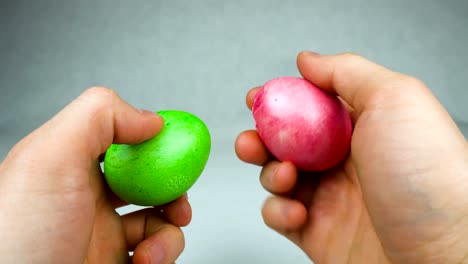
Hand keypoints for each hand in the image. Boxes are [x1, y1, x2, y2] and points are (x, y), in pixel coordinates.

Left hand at [0, 87, 190, 263]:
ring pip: (159, 216)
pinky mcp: (117, 262)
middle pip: (146, 176)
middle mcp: (85, 197)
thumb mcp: (49, 160)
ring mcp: (102, 233)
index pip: (119, 136)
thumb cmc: (14, 242)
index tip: (174, 144)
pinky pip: (157, 250)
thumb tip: (150, 119)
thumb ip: (97, 117)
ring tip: (153, 244)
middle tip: (177, 194)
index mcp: (67, 165)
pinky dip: (163, 252)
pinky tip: (146, 261)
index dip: (151, 138)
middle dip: (171, 183)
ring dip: (170, 226)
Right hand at [235, 52, 467, 263]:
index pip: (310, 107)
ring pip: (278, 177)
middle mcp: (345, 161)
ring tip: (285, 175)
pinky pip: (280, 215)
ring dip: (269, 172)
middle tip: (252, 139)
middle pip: (287, 143)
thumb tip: (308, 60)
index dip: (281, 101)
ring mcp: (330, 198)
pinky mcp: (318, 232)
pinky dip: (277, 210)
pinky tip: (296, 211)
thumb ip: (346, 72)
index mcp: (363, 128)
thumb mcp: (394, 100)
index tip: (260, 99)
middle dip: (261, 137)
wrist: (444, 255)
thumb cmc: (429, 177)